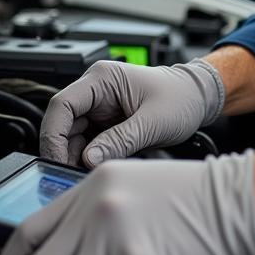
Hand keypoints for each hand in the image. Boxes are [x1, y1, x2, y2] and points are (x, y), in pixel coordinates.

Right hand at [39, 58, 223, 166]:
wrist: (200, 98)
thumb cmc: (182, 97)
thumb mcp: (153, 122)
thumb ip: (120, 140)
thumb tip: (88, 160)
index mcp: (102, 78)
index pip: (62, 105)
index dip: (54, 135)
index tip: (57, 160)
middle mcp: (95, 91)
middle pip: (63, 124)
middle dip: (65, 152)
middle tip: (71, 176)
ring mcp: (99, 108)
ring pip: (73, 137)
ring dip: (77, 158)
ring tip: (89, 175)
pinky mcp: (106, 123)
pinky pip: (88, 144)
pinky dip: (90, 159)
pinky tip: (98, 170)